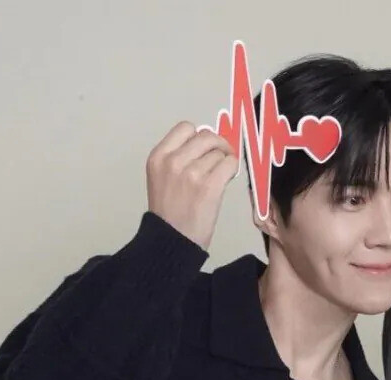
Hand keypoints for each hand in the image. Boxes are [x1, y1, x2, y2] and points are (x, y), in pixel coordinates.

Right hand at [145, 121, 240, 249]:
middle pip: (206, 136)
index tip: (203, 149)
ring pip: (220, 152)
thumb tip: (208, 144)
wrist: (172, 240)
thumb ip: (178, 158)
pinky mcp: (210, 186)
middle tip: (221, 157)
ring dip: (224, 161)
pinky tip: (226, 179)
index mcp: (158, 156)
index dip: (199, 136)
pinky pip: (230, 164)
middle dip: (218, 145)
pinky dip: (232, 169)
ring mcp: (191, 173)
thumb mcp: (162, 178)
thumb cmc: (168, 212)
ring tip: (219, 176)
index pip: (185, 128)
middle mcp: (173, 161)